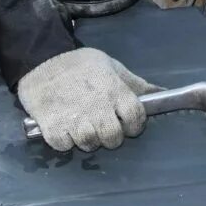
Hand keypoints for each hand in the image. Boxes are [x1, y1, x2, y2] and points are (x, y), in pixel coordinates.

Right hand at [17, 47, 154, 151]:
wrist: (41, 59)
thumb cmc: (81, 65)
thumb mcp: (112, 67)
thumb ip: (136, 84)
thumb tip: (164, 93)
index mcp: (114, 90)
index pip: (135, 117)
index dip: (134, 125)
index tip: (127, 123)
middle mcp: (97, 106)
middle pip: (113, 137)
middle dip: (110, 136)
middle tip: (102, 126)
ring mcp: (73, 118)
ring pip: (89, 144)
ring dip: (87, 139)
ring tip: (82, 127)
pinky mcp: (51, 125)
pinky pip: (63, 146)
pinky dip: (63, 141)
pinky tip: (64, 128)